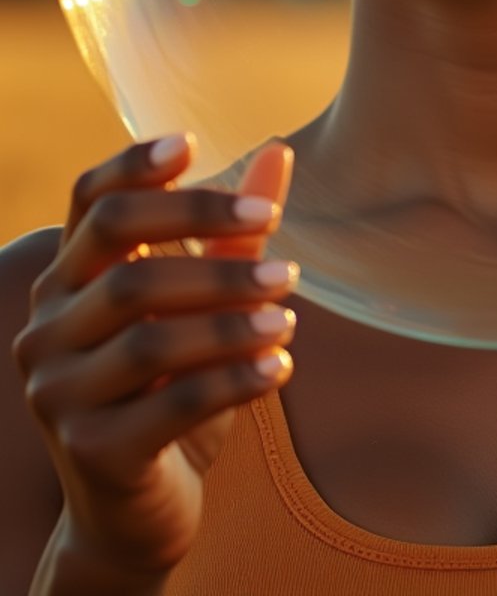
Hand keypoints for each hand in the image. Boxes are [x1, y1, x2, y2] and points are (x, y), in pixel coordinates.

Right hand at [13, 135, 296, 583]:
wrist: (136, 509)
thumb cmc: (171, 388)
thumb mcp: (202, 306)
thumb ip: (233, 235)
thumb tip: (278, 153)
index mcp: (69, 279)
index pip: (90, 201)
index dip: (134, 165)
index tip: (192, 145)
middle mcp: (48, 327)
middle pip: (125, 256)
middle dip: (209, 245)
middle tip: (283, 257)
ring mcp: (60, 392)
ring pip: (149, 335)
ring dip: (231, 320)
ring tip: (289, 316)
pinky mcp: (92, 451)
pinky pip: (171, 404)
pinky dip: (234, 379)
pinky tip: (279, 368)